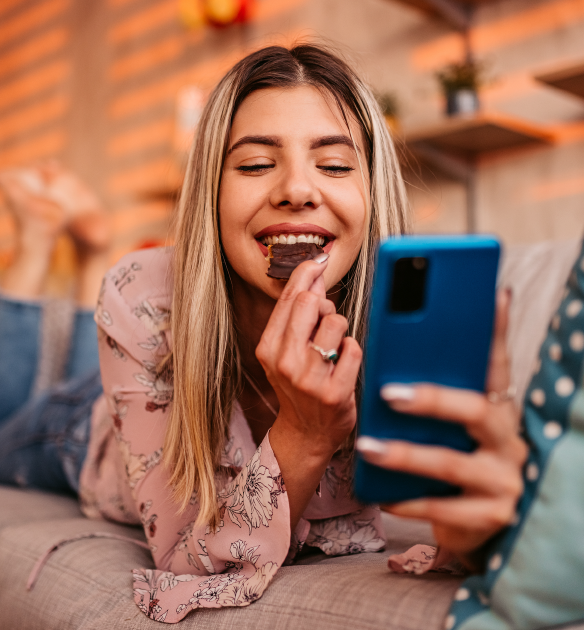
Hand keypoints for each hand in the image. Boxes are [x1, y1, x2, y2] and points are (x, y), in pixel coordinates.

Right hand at [256, 256, 362, 526]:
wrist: (306, 433)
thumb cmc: (299, 384)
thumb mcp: (285, 352)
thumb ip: (296, 314)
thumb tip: (313, 271)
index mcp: (268, 348)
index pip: (290, 297)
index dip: (308, 272)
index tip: (320, 258)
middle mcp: (284, 362)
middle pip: (312, 303)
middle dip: (325, 306)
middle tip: (325, 322)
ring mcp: (309, 379)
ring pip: (337, 322)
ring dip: (340, 331)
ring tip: (333, 351)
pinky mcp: (335, 393)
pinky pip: (354, 348)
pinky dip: (352, 353)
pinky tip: (343, 367)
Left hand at [357, 289, 527, 569]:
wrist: (480, 521)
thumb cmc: (460, 455)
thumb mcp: (456, 421)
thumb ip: (441, 385)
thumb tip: (411, 336)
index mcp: (498, 407)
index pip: (497, 363)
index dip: (494, 330)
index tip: (490, 294)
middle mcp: (508, 439)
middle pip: (477, 411)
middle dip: (433, 399)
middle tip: (389, 393)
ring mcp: (502, 479)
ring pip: (452, 463)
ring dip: (406, 454)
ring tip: (367, 447)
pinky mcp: (489, 516)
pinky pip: (442, 508)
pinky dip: (408, 500)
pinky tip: (380, 494)